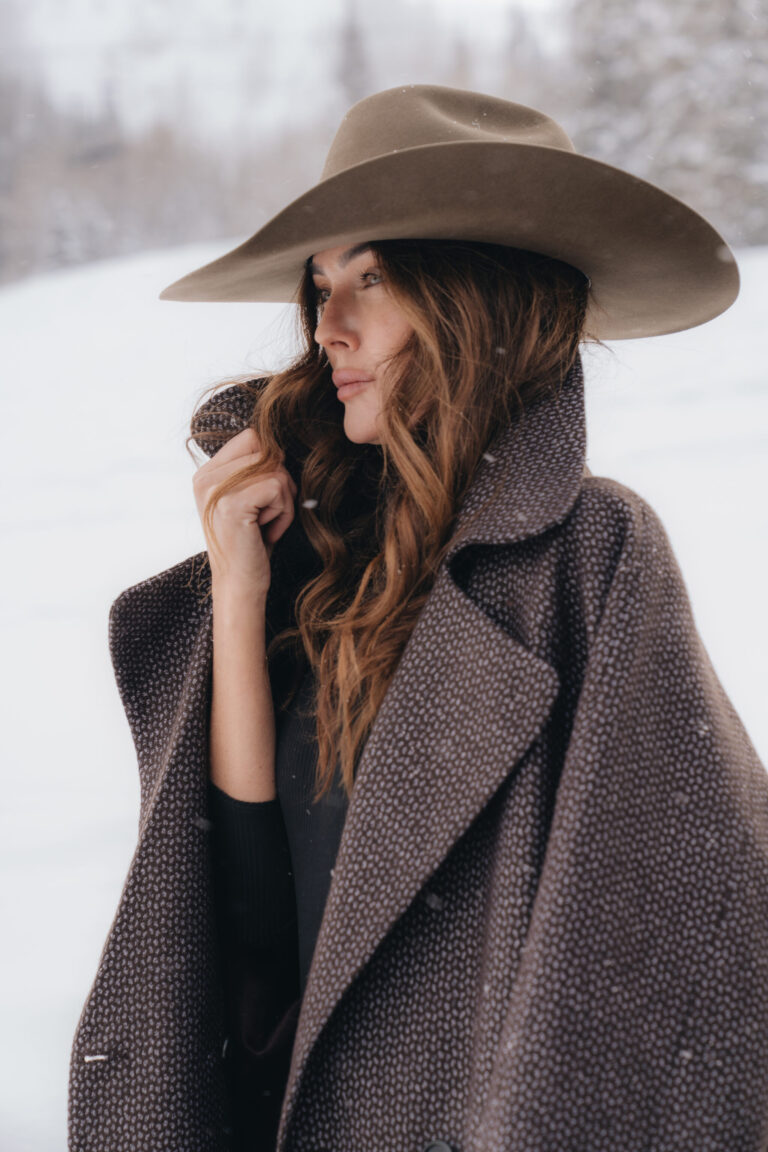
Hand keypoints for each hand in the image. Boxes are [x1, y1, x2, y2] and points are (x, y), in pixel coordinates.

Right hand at [193, 427, 298, 598]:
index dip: (272, 463)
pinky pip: (278, 489)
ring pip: (276, 471)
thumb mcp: (249, 499)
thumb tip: (280, 444)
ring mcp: (215, 489)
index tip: (264, 497)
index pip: (253, 437)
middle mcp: (205, 477)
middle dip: (280, 485)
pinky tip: (265, 532)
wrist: (239, 583)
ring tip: (264, 525)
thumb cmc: (251, 543)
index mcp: (207, 472)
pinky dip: (283, 513)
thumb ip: (255, 468)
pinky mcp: (231, 504)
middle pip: (267, 452)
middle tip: (266, 515)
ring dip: (283, 502)